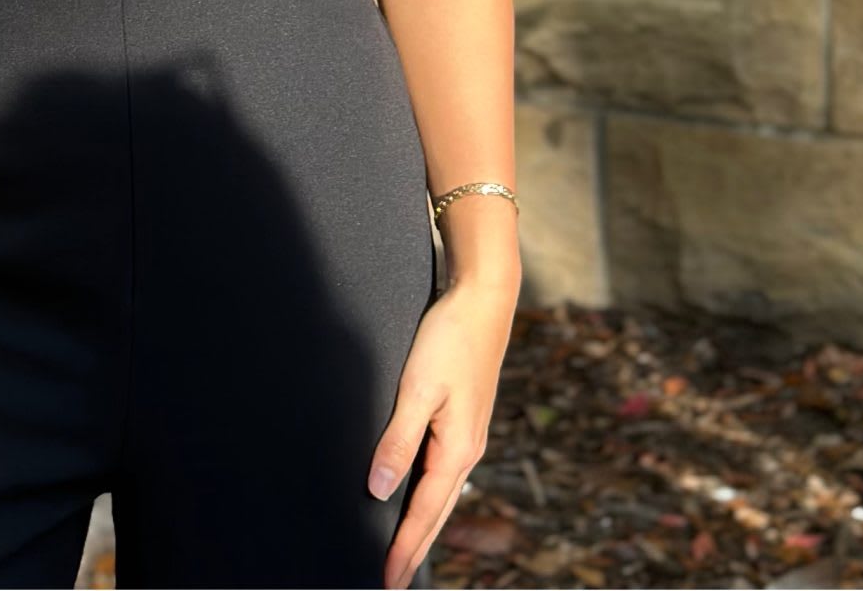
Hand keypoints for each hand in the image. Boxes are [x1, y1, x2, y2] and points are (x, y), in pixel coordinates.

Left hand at [367, 271, 519, 590]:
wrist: (483, 299)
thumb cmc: (449, 338)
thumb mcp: (418, 388)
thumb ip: (399, 440)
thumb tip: (379, 489)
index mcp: (457, 449)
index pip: (424, 513)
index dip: (403, 548)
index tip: (386, 579)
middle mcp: (466, 450)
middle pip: (437, 513)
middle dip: (415, 548)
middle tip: (393, 579)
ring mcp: (468, 436)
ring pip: (442, 493)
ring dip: (423, 524)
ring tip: (404, 550)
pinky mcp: (464, 419)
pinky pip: (444, 471)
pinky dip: (430, 494)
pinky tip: (419, 494)